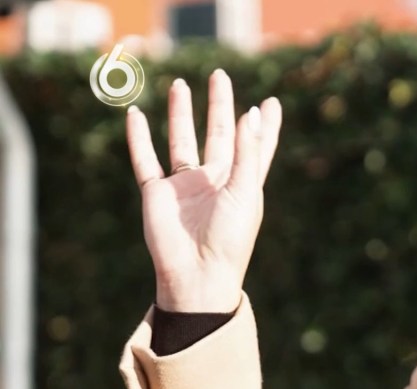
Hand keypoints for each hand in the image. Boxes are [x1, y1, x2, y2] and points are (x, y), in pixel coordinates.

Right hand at [126, 70, 281, 311]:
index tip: (271, 102)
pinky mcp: (157, 193)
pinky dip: (138, 138)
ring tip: (180, 84)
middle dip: (219, 106)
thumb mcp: (245, 192)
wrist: (198, 274)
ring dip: (180, 113)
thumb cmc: (230, 238)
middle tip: (221, 76)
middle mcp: (214, 180)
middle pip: (217, 134)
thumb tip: (250, 112)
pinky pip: (145, 160)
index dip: (263, 126)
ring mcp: (185, 186)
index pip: (256, 146)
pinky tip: (135, 115)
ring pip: (181, 140)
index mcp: (242, 183)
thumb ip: (247, 152)